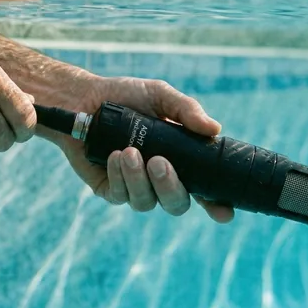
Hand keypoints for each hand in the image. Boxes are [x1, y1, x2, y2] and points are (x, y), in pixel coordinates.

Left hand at [42, 77, 234, 222]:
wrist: (83, 98)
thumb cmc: (126, 97)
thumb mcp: (160, 95)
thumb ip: (187, 111)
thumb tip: (214, 129)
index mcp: (181, 160)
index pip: (205, 190)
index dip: (217, 205)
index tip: (223, 211)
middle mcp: (161, 179)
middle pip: (177, 204)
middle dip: (170, 188)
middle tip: (159, 162)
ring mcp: (135, 187)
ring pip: (146, 203)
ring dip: (139, 179)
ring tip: (129, 151)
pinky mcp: (110, 189)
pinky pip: (120, 195)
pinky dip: (119, 176)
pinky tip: (114, 156)